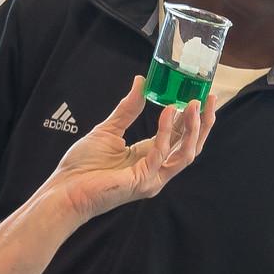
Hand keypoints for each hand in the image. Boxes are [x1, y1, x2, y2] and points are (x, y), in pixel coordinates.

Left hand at [43, 77, 214, 222]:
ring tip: (194, 104)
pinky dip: (165, 132)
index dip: (192, 118)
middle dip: (203, 123)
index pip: (179, 138)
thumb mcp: (108, 130)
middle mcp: (156, 170)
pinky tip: (168, 112)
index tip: (201, 96)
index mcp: (149, 158)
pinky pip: (161, 154)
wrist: (64, 190)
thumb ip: (127, 109)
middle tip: (209, 98)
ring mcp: (152, 178)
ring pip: (185, 154)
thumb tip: (141, 82)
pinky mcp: (143, 182)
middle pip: (190, 146)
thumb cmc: (82, 166)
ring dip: (192, 128)